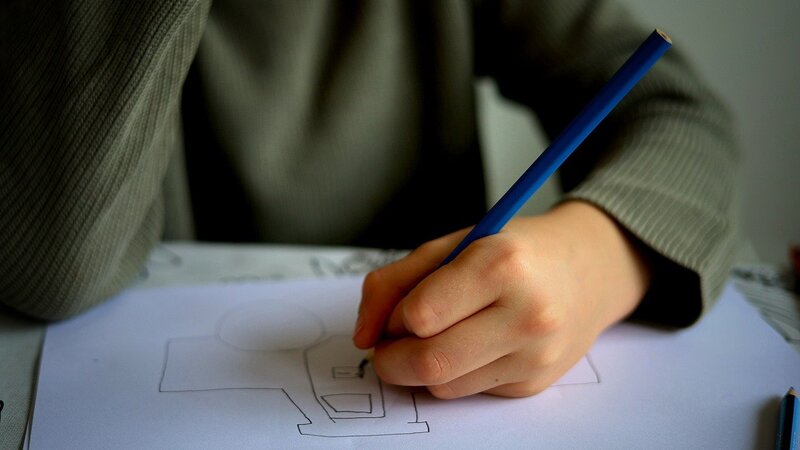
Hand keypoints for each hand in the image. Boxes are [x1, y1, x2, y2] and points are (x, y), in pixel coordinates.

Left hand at [352, 200, 650, 397]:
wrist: (588, 270)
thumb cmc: (513, 251)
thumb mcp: (452, 244)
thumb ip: (394, 281)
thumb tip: (362, 335)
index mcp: (501, 264)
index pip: (420, 315)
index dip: (396, 317)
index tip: (400, 311)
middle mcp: (526, 314)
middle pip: (429, 363)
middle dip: (392, 360)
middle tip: (390, 345)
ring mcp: (535, 355)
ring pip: (443, 385)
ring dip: (423, 367)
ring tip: (441, 335)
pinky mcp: (534, 384)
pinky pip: (468, 392)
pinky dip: (456, 373)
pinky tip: (476, 344)